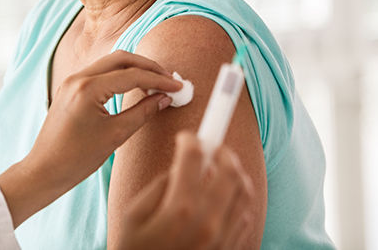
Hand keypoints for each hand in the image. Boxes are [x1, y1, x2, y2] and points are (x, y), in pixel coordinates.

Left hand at [0, 50, 181, 226]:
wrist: (44, 170)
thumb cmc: (77, 158)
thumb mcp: (115, 135)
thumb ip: (142, 112)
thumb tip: (164, 98)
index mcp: (88, 89)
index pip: (133, 75)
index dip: (159, 81)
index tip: (178, 87)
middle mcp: (79, 78)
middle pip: (122, 58)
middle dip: (149, 67)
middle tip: (170, 79)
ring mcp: (72, 80)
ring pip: (111, 62)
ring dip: (135, 69)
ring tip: (156, 83)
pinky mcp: (71, 87)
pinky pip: (101, 72)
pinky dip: (121, 75)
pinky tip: (135, 87)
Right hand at [116, 131, 254, 249]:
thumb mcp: (133, 216)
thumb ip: (160, 186)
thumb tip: (181, 167)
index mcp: (181, 209)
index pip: (195, 156)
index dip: (192, 139)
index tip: (187, 138)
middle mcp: (209, 222)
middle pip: (230, 169)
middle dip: (221, 151)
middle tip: (210, 148)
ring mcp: (224, 239)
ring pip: (244, 190)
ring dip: (233, 174)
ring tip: (217, 173)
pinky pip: (244, 216)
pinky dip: (236, 201)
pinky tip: (219, 201)